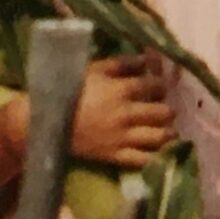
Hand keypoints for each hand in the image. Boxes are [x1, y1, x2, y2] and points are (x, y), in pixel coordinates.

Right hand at [68, 53, 173, 167]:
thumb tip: (147, 58)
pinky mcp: (115, 155)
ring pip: (157, 137)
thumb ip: (122, 63)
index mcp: (122, 90)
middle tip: (169, 111)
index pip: (153, 86)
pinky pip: (142, 160)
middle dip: (168, 111)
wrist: (48, 119)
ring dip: (168, 134)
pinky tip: (161, 154)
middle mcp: (127, 114)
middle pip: (161, 113)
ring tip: (171, 132)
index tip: (161, 86)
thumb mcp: (95, 68)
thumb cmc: (71, 89)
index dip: (161, 85)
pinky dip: (155, 158)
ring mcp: (122, 137)